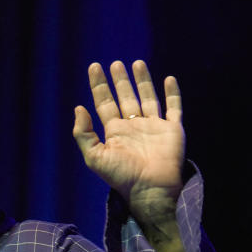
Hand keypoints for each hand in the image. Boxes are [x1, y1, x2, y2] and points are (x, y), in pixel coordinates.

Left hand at [73, 61, 184, 209]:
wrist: (150, 188)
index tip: (94, 67)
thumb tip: (78, 108)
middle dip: (119, 80)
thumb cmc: (121, 176)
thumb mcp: (94, 157)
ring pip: (147, 97)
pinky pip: (173, 107)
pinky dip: (173, 93)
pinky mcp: (172, 129)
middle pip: (125, 97)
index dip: (99, 86)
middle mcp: (133, 126)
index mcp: (115, 132)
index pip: (104, 103)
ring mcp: (154, 126)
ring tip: (136, 63)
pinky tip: (168, 78)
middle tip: (115, 63)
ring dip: (142, 81)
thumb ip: (83, 134)